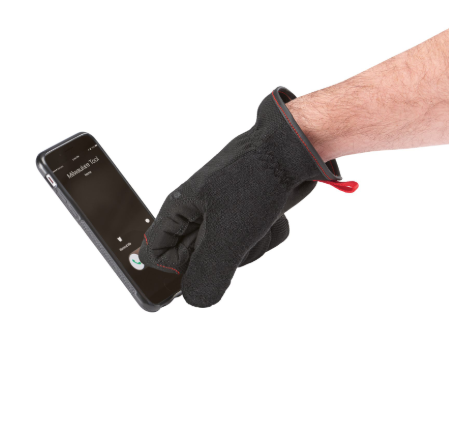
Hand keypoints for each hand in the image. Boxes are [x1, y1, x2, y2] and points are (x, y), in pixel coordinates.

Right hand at [139, 87, 355, 306]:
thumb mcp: (229, 231)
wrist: (293, 148)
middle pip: (199, 262)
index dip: (178, 268)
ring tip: (259, 218)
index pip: (155, 255)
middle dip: (226, 256)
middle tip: (238, 233)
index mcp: (179, 210)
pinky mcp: (247, 216)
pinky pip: (254, 244)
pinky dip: (269, 233)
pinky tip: (273, 214)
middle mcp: (197, 214)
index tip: (206, 258)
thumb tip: (194, 299)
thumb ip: (208, 271)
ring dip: (253, 244)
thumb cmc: (256, 176)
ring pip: (231, 256)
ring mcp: (223, 216)